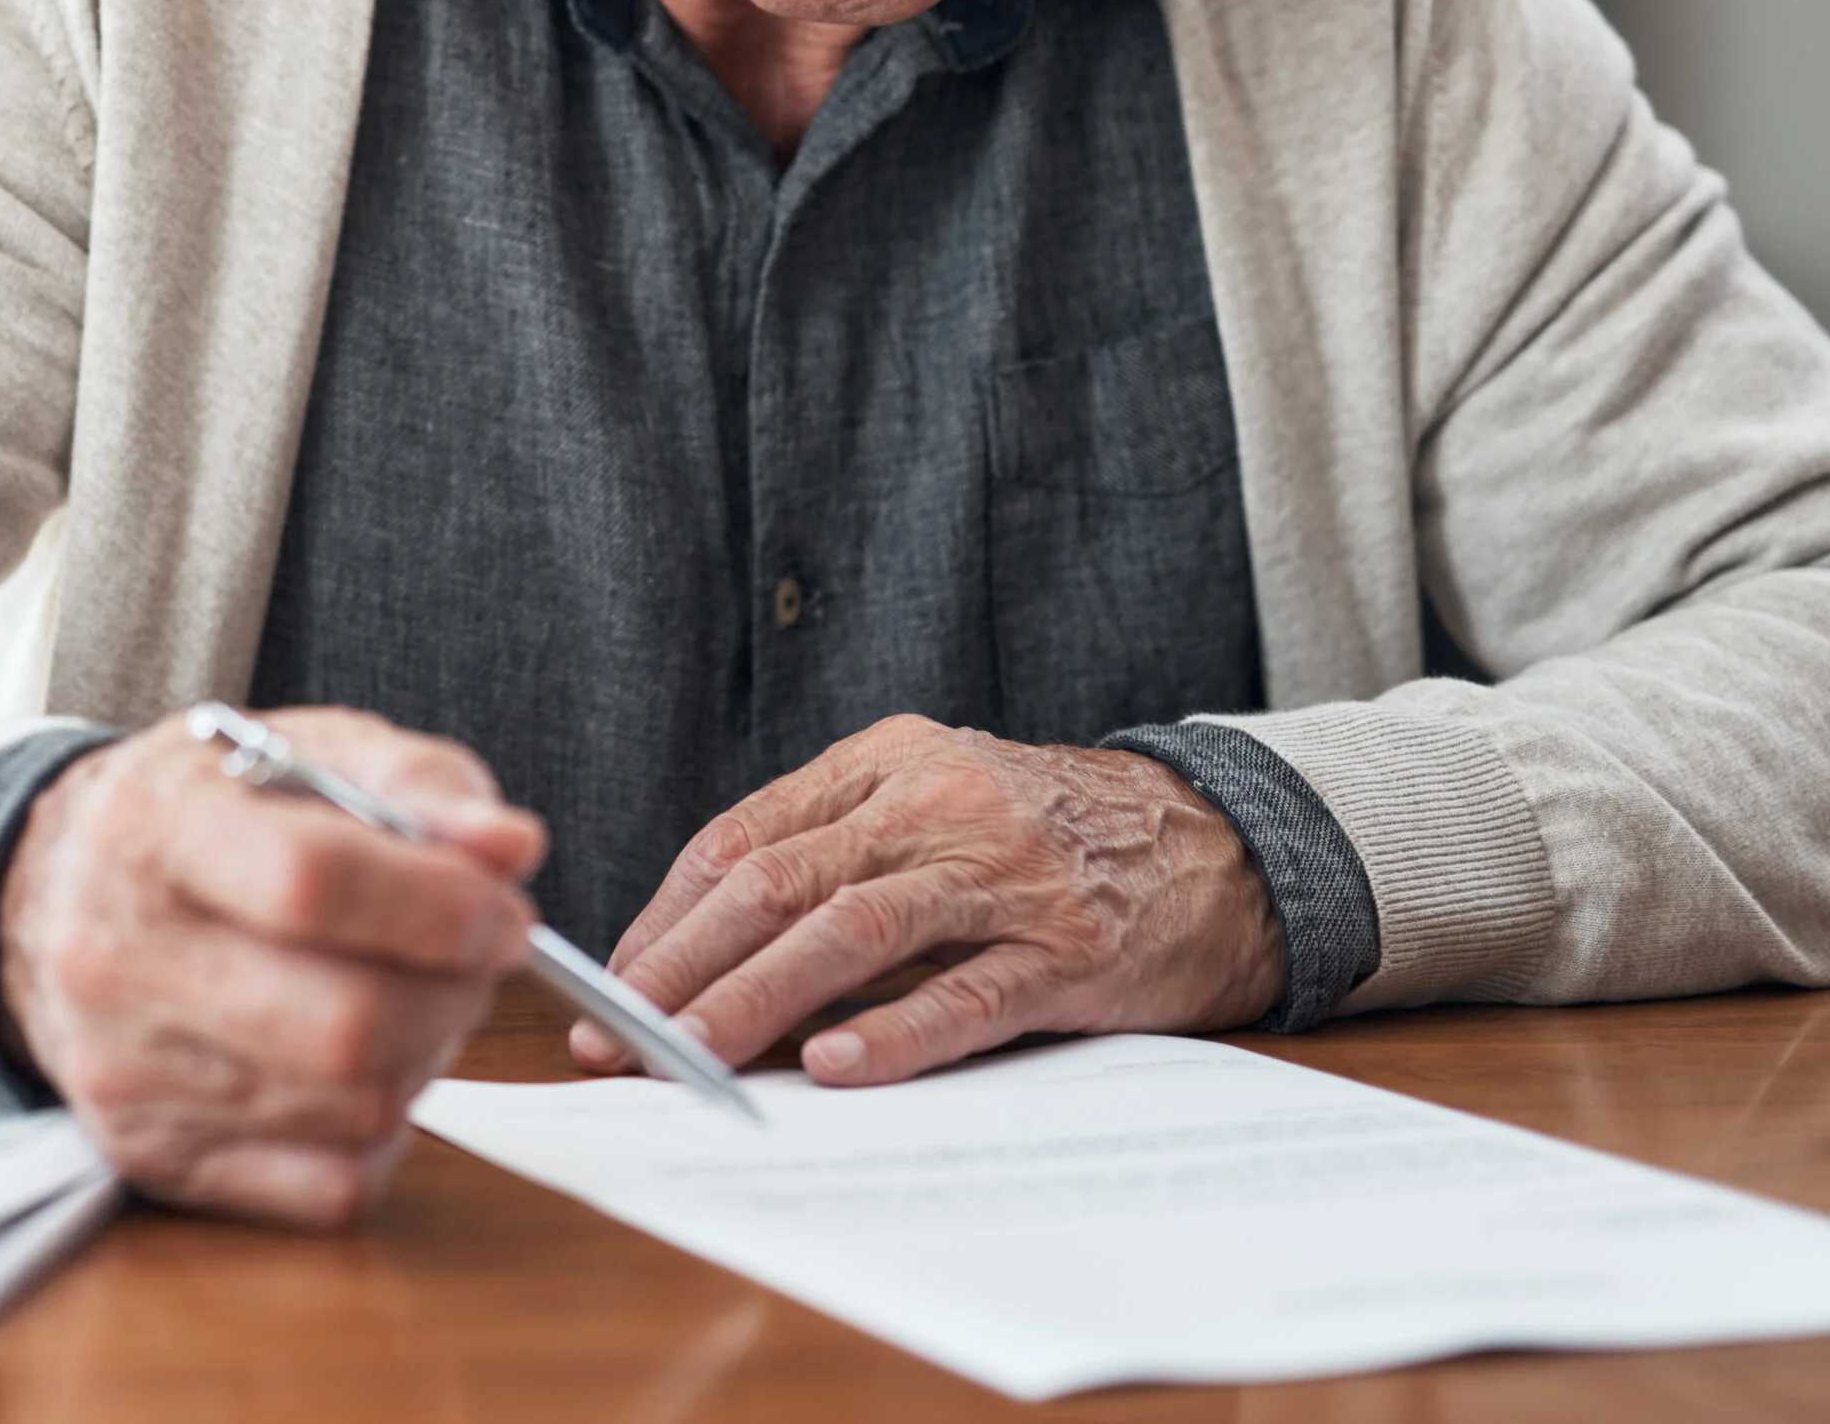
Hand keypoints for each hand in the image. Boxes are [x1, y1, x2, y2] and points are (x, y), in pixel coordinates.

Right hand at [0, 707, 543, 1226]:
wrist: (54, 895)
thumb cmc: (203, 817)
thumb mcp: (301, 752)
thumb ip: (417, 783)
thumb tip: (508, 849)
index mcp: (155, 828)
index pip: (311, 882)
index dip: (439, 907)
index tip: (504, 912)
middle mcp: (118, 957)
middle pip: (345, 1024)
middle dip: (453, 994)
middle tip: (472, 958)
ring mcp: (125, 1072)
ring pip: (354, 1108)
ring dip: (425, 1057)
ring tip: (409, 997)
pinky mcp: (152, 1157)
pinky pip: (331, 1187)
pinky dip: (382, 1132)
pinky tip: (361, 1066)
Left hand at [574, 716, 1279, 1087]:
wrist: (1220, 843)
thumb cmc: (1046, 838)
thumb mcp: (934, 805)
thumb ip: (834, 854)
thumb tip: (701, 955)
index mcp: (886, 761)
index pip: (744, 839)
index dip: (668, 917)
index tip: (609, 986)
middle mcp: (936, 805)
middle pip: (779, 882)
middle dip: (683, 965)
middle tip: (618, 1037)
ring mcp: (1004, 876)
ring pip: (852, 933)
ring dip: (755, 1000)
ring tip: (689, 1056)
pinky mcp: (1068, 949)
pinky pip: (965, 997)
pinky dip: (891, 1034)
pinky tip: (831, 1067)